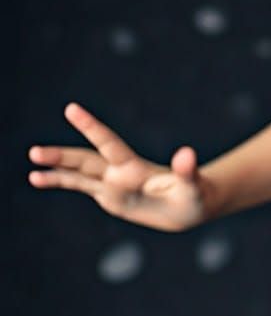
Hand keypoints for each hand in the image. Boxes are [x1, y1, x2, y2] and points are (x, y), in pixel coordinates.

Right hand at [27, 102, 212, 231]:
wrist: (189, 206)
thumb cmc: (194, 194)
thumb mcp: (193, 184)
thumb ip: (187, 169)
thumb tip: (187, 152)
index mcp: (135, 167)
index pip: (109, 144)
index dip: (91, 127)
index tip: (72, 109)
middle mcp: (119, 171)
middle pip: (86, 159)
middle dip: (62, 156)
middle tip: (35, 151)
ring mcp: (112, 183)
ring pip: (78, 172)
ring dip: (56, 169)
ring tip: (32, 168)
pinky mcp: (109, 196)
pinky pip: (80, 186)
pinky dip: (59, 181)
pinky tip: (37, 178)